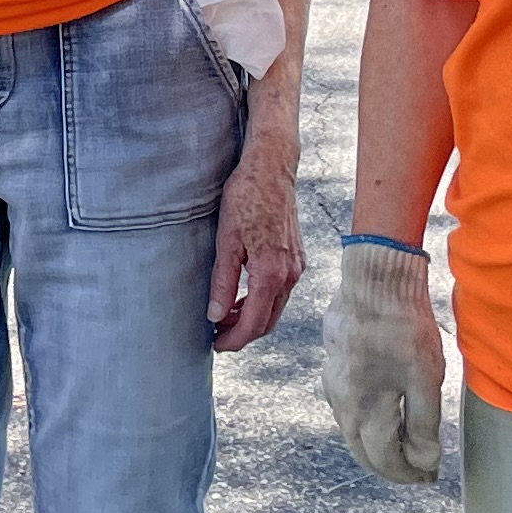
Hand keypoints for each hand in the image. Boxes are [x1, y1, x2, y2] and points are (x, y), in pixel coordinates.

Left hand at [207, 130, 304, 352]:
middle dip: (242, 333)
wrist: (272, 167)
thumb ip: (223, 281)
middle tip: (216, 336)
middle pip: (268, 321)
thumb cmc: (246, 197)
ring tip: (224, 318)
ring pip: (275, 307)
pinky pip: (280, 291)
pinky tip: (242, 297)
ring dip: (252, 318)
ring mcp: (296, 266)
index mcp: (271, 273)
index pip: (254, 323)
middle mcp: (290, 275)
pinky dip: (262, 301)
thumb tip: (215, 315)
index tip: (215, 345)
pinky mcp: (296, 257)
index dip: (233, 339)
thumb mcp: (226, 240)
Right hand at [319, 242, 447, 484]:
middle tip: (417, 471)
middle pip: (363, 451)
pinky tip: (380, 412)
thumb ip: (423, 426)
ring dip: (376, 444)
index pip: (385, 461)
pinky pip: (346, 407)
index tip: (430, 476)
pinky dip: (365, 421)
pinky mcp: (332, 364)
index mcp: (364, 411)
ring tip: (403, 446)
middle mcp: (341, 403)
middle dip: (391, 467)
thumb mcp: (426, 379)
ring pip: (352, 429)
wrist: (374, 278)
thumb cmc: (404, 327)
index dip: (408, 474)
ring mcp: (332, 382)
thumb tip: (424, 463)